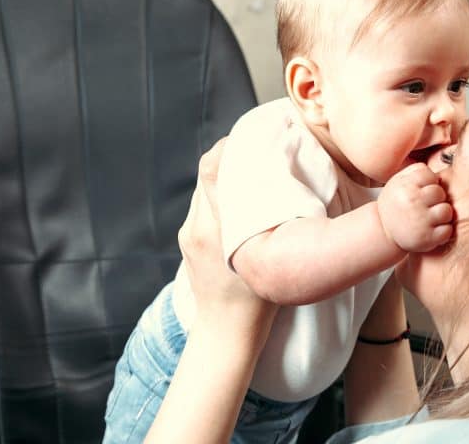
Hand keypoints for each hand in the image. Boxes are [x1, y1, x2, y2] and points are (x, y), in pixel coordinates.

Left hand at [177, 138, 276, 326]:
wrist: (225, 331)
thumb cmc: (257, 302)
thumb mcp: (273, 258)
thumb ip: (272, 221)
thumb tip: (281, 183)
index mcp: (214, 229)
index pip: (212, 170)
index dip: (231, 147)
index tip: (254, 136)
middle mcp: (195, 227)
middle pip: (206, 173)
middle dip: (230, 155)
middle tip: (259, 146)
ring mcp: (187, 233)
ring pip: (204, 187)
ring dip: (225, 174)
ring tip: (252, 169)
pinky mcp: (187, 239)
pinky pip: (202, 205)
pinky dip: (219, 193)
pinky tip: (241, 197)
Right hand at [377, 163, 453, 251]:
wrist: (382, 231)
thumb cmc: (394, 204)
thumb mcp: (397, 181)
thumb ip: (416, 170)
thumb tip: (437, 173)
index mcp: (405, 187)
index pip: (431, 176)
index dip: (429, 182)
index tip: (422, 190)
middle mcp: (412, 202)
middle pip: (440, 193)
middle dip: (436, 198)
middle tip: (427, 204)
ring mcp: (420, 221)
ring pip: (447, 211)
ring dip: (442, 214)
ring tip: (431, 216)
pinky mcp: (426, 238)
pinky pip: (447, 230)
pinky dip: (443, 230)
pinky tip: (432, 229)